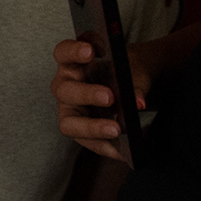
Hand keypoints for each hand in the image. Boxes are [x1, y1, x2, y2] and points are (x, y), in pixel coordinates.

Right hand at [52, 38, 149, 160]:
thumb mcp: (136, 70)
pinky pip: (88, 142)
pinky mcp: (81, 131)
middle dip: (86, 94)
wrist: (137, 86)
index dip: (72, 51)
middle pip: (65, 90)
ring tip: (116, 130)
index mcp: (74, 62)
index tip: (90, 52)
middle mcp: (66, 86)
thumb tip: (137, 103)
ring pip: (69, 122)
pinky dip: (106, 146)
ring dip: (92, 127)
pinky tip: (123, 150)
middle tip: (109, 97)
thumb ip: (135, 82)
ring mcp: (71, 110)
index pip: (63, 52)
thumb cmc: (128, 72)